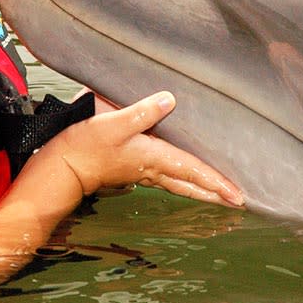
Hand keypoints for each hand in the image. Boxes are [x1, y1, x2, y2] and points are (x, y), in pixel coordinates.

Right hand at [55, 91, 243, 207]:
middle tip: (238, 202)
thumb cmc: (86, 145)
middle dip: (216, 193)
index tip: (238, 196)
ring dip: (202, 189)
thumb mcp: (113, 124)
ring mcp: (143, 172)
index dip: (217, 182)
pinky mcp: (134, 169)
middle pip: (191, 184)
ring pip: (181, 184)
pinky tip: (185, 178)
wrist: (63, 166)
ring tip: (220, 194)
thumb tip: (169, 100)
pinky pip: (168, 178)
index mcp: (154, 157)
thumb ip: (142, 112)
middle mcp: (153, 169)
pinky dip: (184, 181)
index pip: (193, 172)